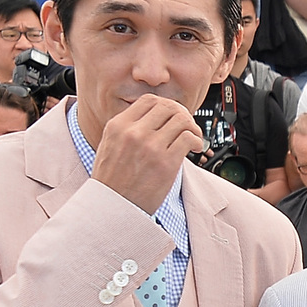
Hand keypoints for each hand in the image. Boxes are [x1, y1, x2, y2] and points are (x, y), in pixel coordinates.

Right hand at [90, 94, 204, 214]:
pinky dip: (197, 141)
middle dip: (182, 114)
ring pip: (181, 120)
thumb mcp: (109, 146)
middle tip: (187, 126)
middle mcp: (134, 132)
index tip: (173, 115)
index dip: (166, 105)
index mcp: (118, 126)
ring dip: (193, 127)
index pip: (149, 100)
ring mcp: (150, 147)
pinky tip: (195, 148)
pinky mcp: (166, 163)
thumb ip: (127, 130)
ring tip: (193, 138)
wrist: (112, 206)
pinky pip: (188, 139)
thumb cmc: (112, 181)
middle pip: (168, 107)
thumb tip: (153, 119)